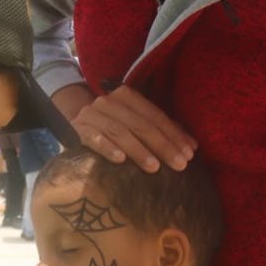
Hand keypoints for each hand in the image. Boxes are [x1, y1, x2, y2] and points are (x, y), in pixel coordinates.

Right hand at [69, 84, 196, 172]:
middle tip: (179, 165)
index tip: (189, 154)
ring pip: (120, 131)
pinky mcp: (76, 130)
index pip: (154, 116)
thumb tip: (193, 147)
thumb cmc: (110, 130)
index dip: (174, 134)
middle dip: (162, 145)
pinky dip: (108, 148)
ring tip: (155, 168)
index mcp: (127, 97)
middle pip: (141, 124)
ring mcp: (91, 115)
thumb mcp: (134, 126)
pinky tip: (120, 160)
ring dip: (139, 150)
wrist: (72, 129)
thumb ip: (161, 132)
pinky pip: (93, 138)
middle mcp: (108, 102)